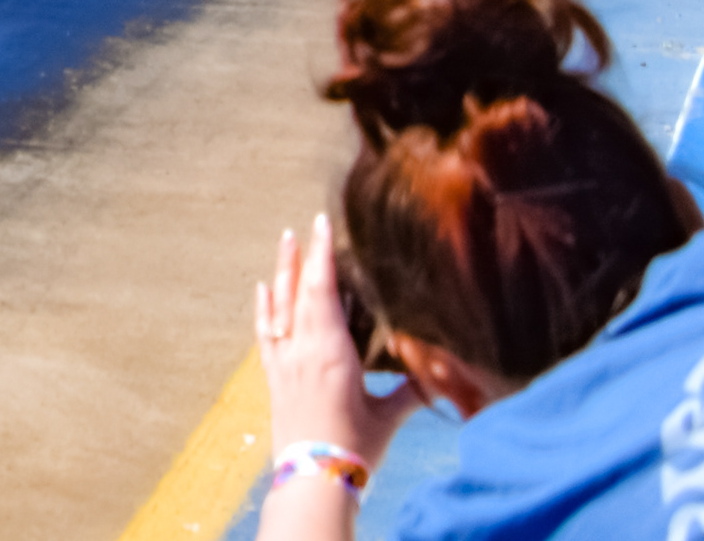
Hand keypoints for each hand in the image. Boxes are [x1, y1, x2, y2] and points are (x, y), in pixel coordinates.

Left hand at [257, 215, 419, 469]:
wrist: (313, 476)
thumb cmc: (353, 446)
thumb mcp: (388, 415)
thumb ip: (412, 391)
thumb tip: (441, 374)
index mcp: (330, 351)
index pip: (323, 292)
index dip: (323, 257)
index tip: (321, 225)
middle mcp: (301, 350)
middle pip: (298, 292)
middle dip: (301, 257)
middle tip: (302, 227)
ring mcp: (284, 362)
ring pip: (278, 307)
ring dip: (281, 274)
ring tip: (284, 244)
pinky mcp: (274, 377)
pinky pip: (265, 332)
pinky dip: (264, 308)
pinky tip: (262, 290)